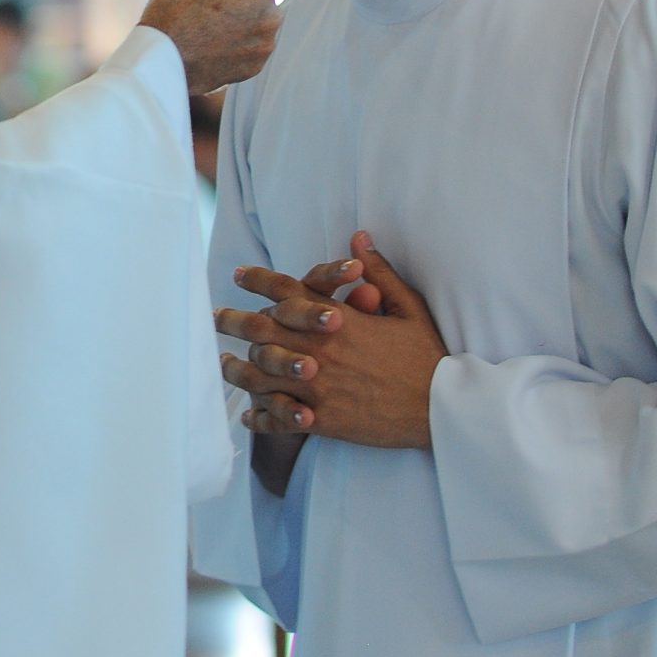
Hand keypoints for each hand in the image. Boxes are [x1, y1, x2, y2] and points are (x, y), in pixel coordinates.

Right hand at [139, 0, 279, 93]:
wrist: (162, 64)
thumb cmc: (173, 19)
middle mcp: (269, 14)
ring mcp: (264, 43)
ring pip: (255, 20)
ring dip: (238, 17)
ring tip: (206, 22)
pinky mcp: (255, 65)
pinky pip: (251, 44)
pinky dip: (237, 40)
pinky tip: (211, 41)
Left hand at [214, 233, 447, 449]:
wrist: (441, 409)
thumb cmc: (427, 356)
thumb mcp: (408, 307)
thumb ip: (379, 272)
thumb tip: (359, 237)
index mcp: (337, 320)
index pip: (286, 291)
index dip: (258, 279)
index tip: (239, 274)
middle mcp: (319, 350)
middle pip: (260, 330)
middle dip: (233, 320)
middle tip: (215, 317)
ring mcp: (316, 387)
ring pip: (260, 374)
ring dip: (236, 368)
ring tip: (222, 363)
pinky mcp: (321, 420)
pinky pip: (278, 417)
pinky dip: (259, 416)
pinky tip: (248, 414)